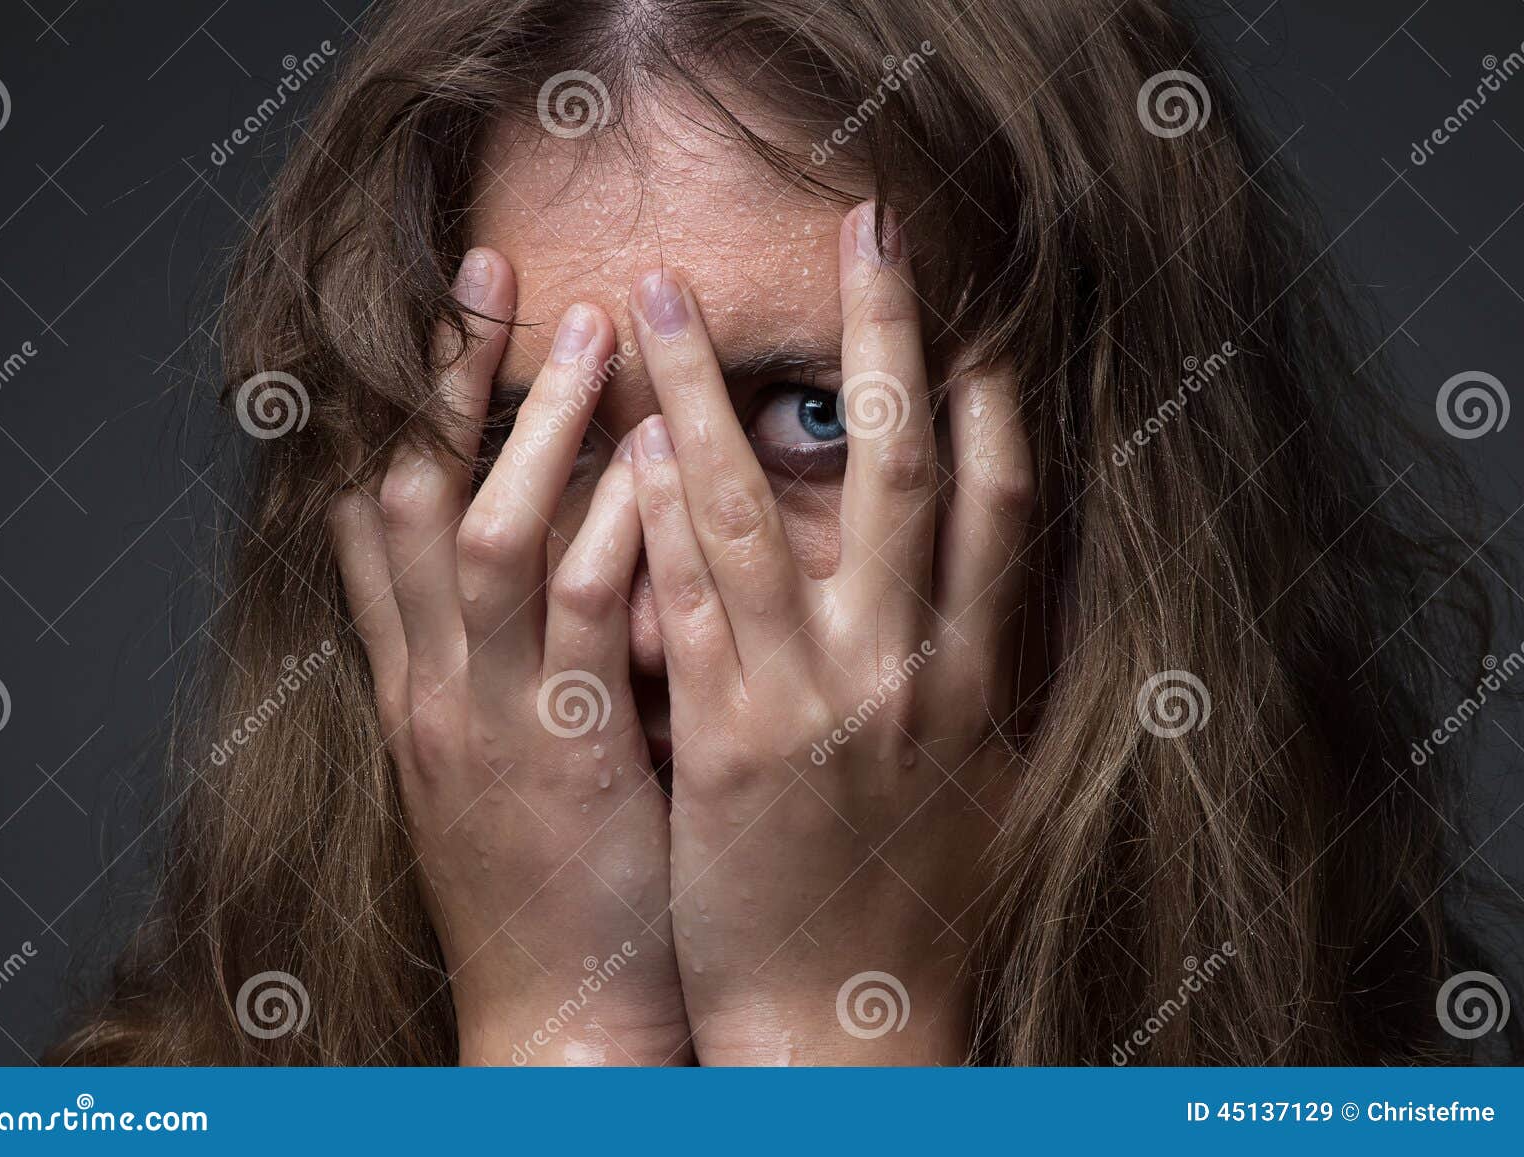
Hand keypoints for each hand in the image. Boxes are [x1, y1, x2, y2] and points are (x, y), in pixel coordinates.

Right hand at [331, 249, 690, 1065]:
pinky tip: (658, 452)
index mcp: (417, 685)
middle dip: (442, 376)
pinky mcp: (569, 756)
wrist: (559, 1019)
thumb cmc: (550, 886)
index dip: (392, 406)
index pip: (371, 519)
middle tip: (487, 265)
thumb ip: (508, 658)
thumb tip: (550, 552)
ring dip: (535, 424)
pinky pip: (585, 618)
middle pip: (409, 495)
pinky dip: (613, 525)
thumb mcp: (498, 764)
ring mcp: (493, 718)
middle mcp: (435, 686)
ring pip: (488, 535)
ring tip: (592, 320)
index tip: (431, 319)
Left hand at [626, 203, 1032, 1063]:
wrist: (848, 1025)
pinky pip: (685, 603)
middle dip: (891, 336)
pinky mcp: (725, 741)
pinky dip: (653, 513)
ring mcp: (816, 701)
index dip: (998, 395)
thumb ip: (979, 675)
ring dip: (709, 394)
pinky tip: (621, 438)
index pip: (1008, 508)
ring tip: (662, 297)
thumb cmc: (911, 907)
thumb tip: (985, 586)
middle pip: (907, 471)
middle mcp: (909, 671)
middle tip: (871, 224)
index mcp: (980, 679)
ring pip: (760, 514)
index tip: (976, 308)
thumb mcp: (978, 784)